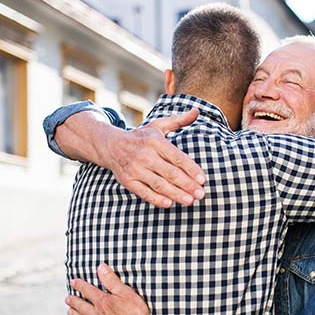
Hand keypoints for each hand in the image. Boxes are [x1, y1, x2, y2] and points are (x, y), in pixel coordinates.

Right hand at [61, 108, 206, 207]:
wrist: (111, 145)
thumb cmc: (141, 137)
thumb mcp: (158, 126)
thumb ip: (179, 121)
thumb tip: (197, 111)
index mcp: (155, 142)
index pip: (177, 157)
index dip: (191, 169)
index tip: (203, 179)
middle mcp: (145, 155)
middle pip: (170, 173)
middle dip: (187, 185)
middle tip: (201, 194)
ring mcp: (135, 169)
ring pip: (159, 184)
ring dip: (175, 194)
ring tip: (189, 201)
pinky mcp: (127, 181)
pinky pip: (143, 192)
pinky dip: (156, 199)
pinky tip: (169, 204)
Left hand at [67, 264, 154, 314]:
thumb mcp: (126, 293)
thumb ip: (112, 280)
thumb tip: (101, 267)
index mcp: (102, 303)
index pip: (87, 291)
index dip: (79, 285)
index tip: (73, 282)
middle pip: (81, 307)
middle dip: (74, 301)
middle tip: (67, 299)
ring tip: (69, 312)